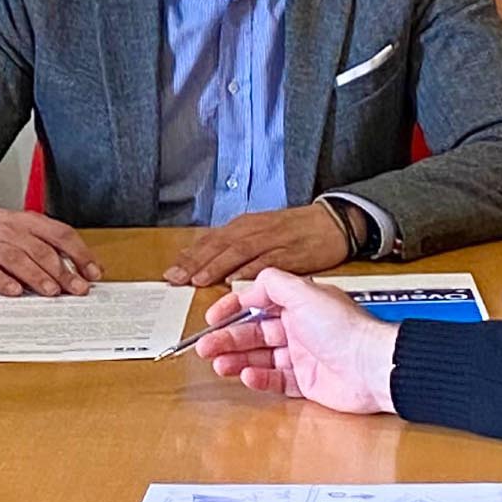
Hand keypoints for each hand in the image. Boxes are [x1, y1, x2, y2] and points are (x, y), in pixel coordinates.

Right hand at [0, 204, 103, 297]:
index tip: (94, 273)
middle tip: (78, 289)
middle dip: (63, 272)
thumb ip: (53, 245)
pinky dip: (3, 282)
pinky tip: (15, 291)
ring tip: (53, 291)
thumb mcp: (27, 228)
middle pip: (42, 251)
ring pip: (18, 259)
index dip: (80, 254)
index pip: (61, 235)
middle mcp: (12, 231)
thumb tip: (86, 270)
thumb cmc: (1, 231)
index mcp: (30, 222)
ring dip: (37, 276)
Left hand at [166, 201, 351, 287]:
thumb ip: (233, 247)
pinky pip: (267, 262)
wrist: (332, 221)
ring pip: (238, 252)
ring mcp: (271, 240)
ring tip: (198, 280)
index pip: (209, 241)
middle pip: (218, 246)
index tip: (169, 273)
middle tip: (175, 278)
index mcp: (243, 226)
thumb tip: (204, 262)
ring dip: (216, 266)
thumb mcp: (259, 232)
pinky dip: (250, 270)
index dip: (188, 257)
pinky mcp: (290, 252)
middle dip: (195, 263)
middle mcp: (253, 231)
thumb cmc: (294, 230)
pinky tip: (236, 281)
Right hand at [193, 268, 395, 412]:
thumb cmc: (345, 329)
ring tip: (219, 364)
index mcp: (299, 304)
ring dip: (237, 359)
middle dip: (227, 338)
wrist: (373, 367)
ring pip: (260, 357)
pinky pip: (275, 380)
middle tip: (205, 346)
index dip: (233, 309)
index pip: (257, 303)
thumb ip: (274, 283)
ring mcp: (302, 356)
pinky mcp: (307, 382)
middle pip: (254, 333)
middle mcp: (300, 328)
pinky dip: (258, 378)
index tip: (212, 318)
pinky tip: (246, 376)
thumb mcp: (304, 293)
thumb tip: (251, 281)